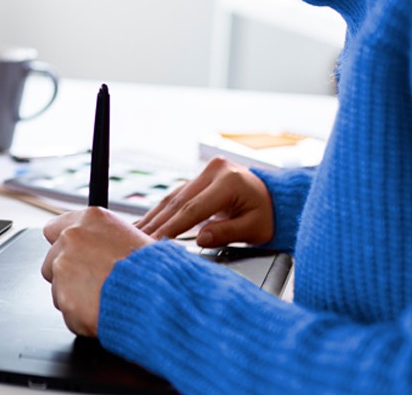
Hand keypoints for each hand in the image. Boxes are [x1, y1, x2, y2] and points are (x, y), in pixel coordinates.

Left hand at [41, 207, 152, 336]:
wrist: (160, 297)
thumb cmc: (156, 270)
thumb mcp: (134, 238)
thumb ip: (104, 241)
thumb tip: (97, 248)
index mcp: (90, 219)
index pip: (54, 228)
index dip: (64, 246)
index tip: (72, 257)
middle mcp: (71, 238)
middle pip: (51, 261)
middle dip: (67, 275)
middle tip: (94, 285)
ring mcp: (63, 267)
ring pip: (58, 289)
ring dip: (74, 298)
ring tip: (104, 300)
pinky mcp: (64, 297)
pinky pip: (68, 314)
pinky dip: (82, 319)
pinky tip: (104, 313)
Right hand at [135, 157, 274, 246]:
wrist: (276, 199)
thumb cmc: (268, 215)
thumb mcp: (255, 228)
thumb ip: (226, 232)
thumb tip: (201, 239)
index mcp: (229, 180)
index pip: (194, 208)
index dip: (173, 227)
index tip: (157, 241)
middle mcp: (214, 171)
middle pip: (178, 202)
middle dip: (157, 224)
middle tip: (139, 241)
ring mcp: (204, 173)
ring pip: (172, 198)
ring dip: (154, 218)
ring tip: (136, 233)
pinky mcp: (197, 180)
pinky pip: (175, 197)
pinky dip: (160, 212)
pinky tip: (146, 223)